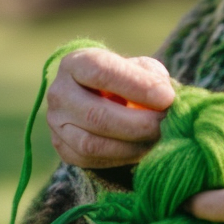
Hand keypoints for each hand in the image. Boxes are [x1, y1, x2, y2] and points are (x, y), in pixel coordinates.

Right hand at [46, 48, 173, 168]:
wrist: (100, 98)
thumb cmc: (125, 79)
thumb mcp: (139, 67)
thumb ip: (152, 77)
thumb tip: (165, 98)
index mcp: (75, 63)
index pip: (101, 72)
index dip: (137, 86)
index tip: (167, 98)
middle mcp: (59, 93)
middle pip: (96, 114)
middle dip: (138, 123)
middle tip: (167, 123)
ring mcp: (56, 124)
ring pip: (92, 143)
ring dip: (131, 145)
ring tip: (158, 138)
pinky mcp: (63, 149)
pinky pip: (91, 161)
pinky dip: (121, 158)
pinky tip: (142, 149)